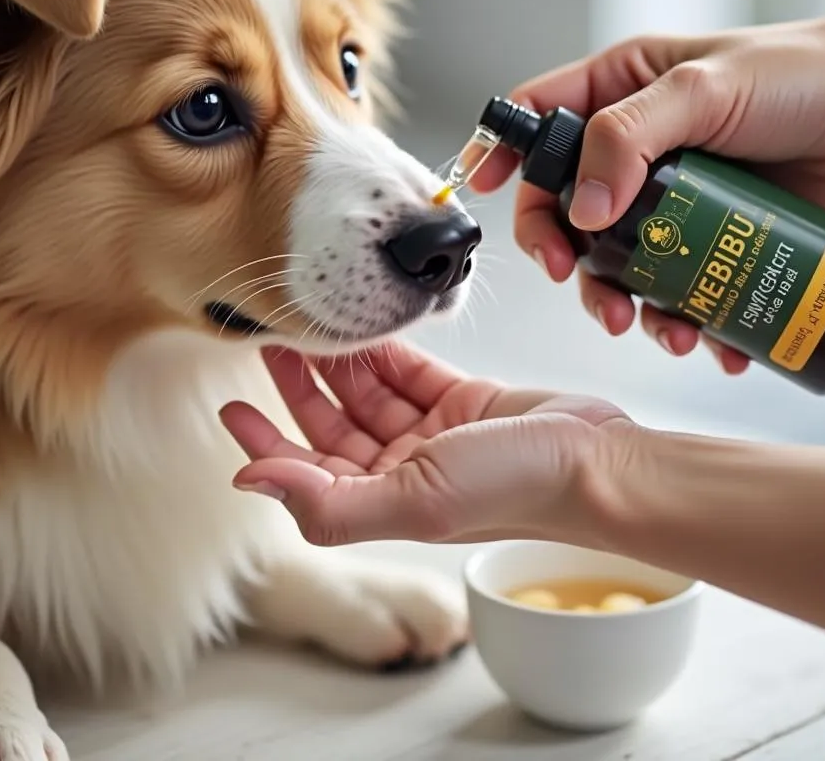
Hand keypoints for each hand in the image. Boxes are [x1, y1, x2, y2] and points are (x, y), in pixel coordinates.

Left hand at [221, 342, 629, 546]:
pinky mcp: (458, 401)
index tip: (233, 406)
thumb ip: (327, 500)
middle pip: (332, 428)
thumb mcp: (411, 500)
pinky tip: (364, 325)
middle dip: (299, 388)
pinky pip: (408, 371)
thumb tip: (251, 482)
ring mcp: (431, 435)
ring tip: (310, 320)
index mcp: (384, 504)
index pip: (307, 472)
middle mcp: (402, 473)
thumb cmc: (511, 489)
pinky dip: (385, 351)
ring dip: (339, 361)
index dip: (267, 441)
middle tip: (271, 337)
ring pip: (367, 395)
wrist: (592, 461)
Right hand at [472, 17, 824, 372]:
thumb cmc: (799, 74)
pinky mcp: (712, 235)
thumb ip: (627, 139)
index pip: (538, 119)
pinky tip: (707, 339)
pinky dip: (686, 320)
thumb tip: (583, 210)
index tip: (482, 188)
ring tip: (660, 328)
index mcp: (618, 92)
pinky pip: (679, 286)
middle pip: (568, 209)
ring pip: (620, 261)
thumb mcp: (701, 90)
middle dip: (566, 255)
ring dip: (625, 302)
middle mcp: (635, 148)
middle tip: (577, 283)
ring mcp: (672, 196)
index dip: (504, 153)